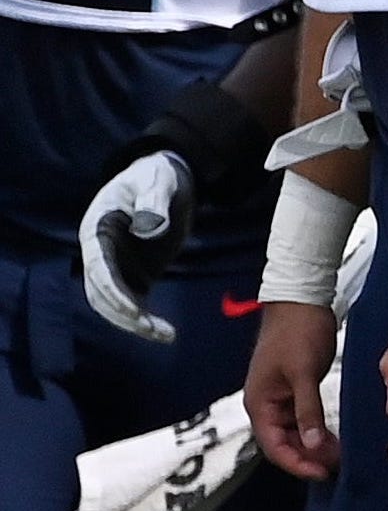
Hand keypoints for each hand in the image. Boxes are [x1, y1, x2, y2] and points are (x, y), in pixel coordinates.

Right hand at [78, 150, 193, 344]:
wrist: (167, 179)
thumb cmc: (156, 175)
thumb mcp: (157, 181)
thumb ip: (153, 202)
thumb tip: (148, 228)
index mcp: (96, 230)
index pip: (97, 267)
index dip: (112, 290)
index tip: (133, 309)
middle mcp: (101, 253)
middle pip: (102, 294)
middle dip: (124, 315)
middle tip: (153, 329)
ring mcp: (117, 266)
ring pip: (115, 304)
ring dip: (135, 323)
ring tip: (165, 335)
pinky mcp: (136, 274)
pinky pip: (134, 303)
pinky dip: (145, 319)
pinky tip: (165, 332)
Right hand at [241, 304, 341, 481]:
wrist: (301, 302)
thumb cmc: (298, 333)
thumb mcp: (304, 373)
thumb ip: (307, 410)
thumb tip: (311, 445)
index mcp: (259, 403)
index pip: (273, 446)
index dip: (296, 463)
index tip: (322, 473)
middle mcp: (265, 405)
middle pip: (282, 444)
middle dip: (306, 458)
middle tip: (335, 467)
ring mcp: (278, 398)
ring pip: (293, 433)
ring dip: (311, 447)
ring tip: (338, 456)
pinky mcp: (293, 390)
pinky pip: (301, 420)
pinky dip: (315, 431)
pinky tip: (332, 438)